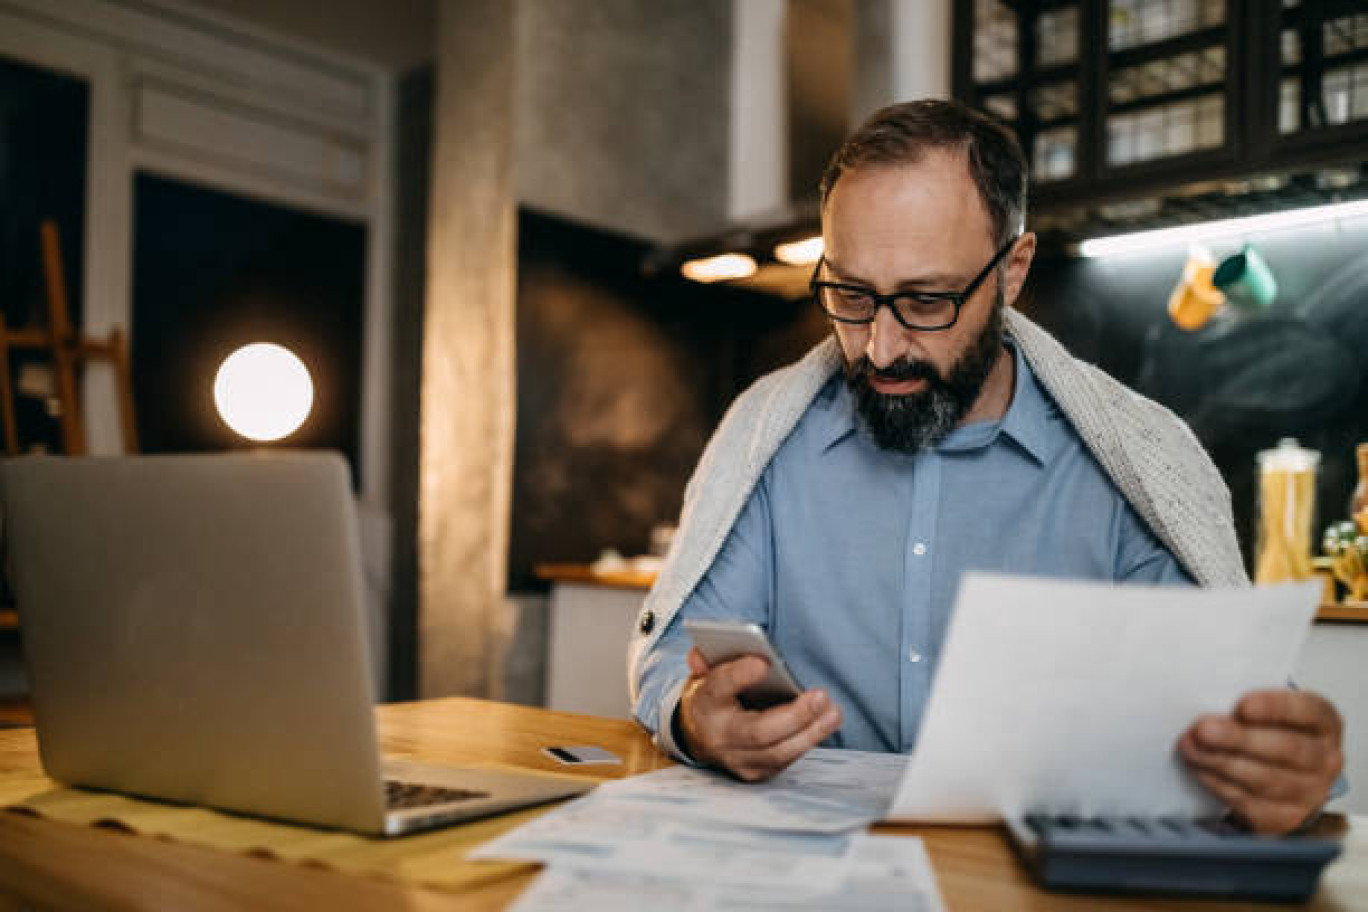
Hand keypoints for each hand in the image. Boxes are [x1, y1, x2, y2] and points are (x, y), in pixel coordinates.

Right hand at [677, 647, 841, 781]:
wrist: (700, 733)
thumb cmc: (716, 696)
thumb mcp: (709, 671)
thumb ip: (708, 656)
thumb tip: (704, 653)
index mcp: (706, 701)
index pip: (718, 687)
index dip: (739, 675)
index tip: (762, 663)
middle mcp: (719, 735)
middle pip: (757, 732)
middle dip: (794, 716)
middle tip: (820, 697)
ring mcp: (737, 759)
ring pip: (777, 753)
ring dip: (810, 733)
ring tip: (832, 713)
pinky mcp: (755, 773)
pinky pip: (785, 761)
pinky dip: (807, 742)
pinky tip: (824, 724)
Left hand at [1178, 689, 1343, 834]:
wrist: (1282, 773)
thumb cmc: (1270, 730)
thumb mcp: (1266, 708)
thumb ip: (1245, 705)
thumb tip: (1210, 705)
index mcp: (1324, 724)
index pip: (1309, 712)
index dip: (1276, 708)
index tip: (1243, 706)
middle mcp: (1324, 760)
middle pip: (1287, 749)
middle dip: (1240, 739)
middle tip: (1204, 730)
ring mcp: (1308, 793)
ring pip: (1265, 779)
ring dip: (1221, 762)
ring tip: (1191, 747)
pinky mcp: (1282, 817)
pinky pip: (1248, 801)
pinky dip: (1217, 782)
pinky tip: (1198, 766)